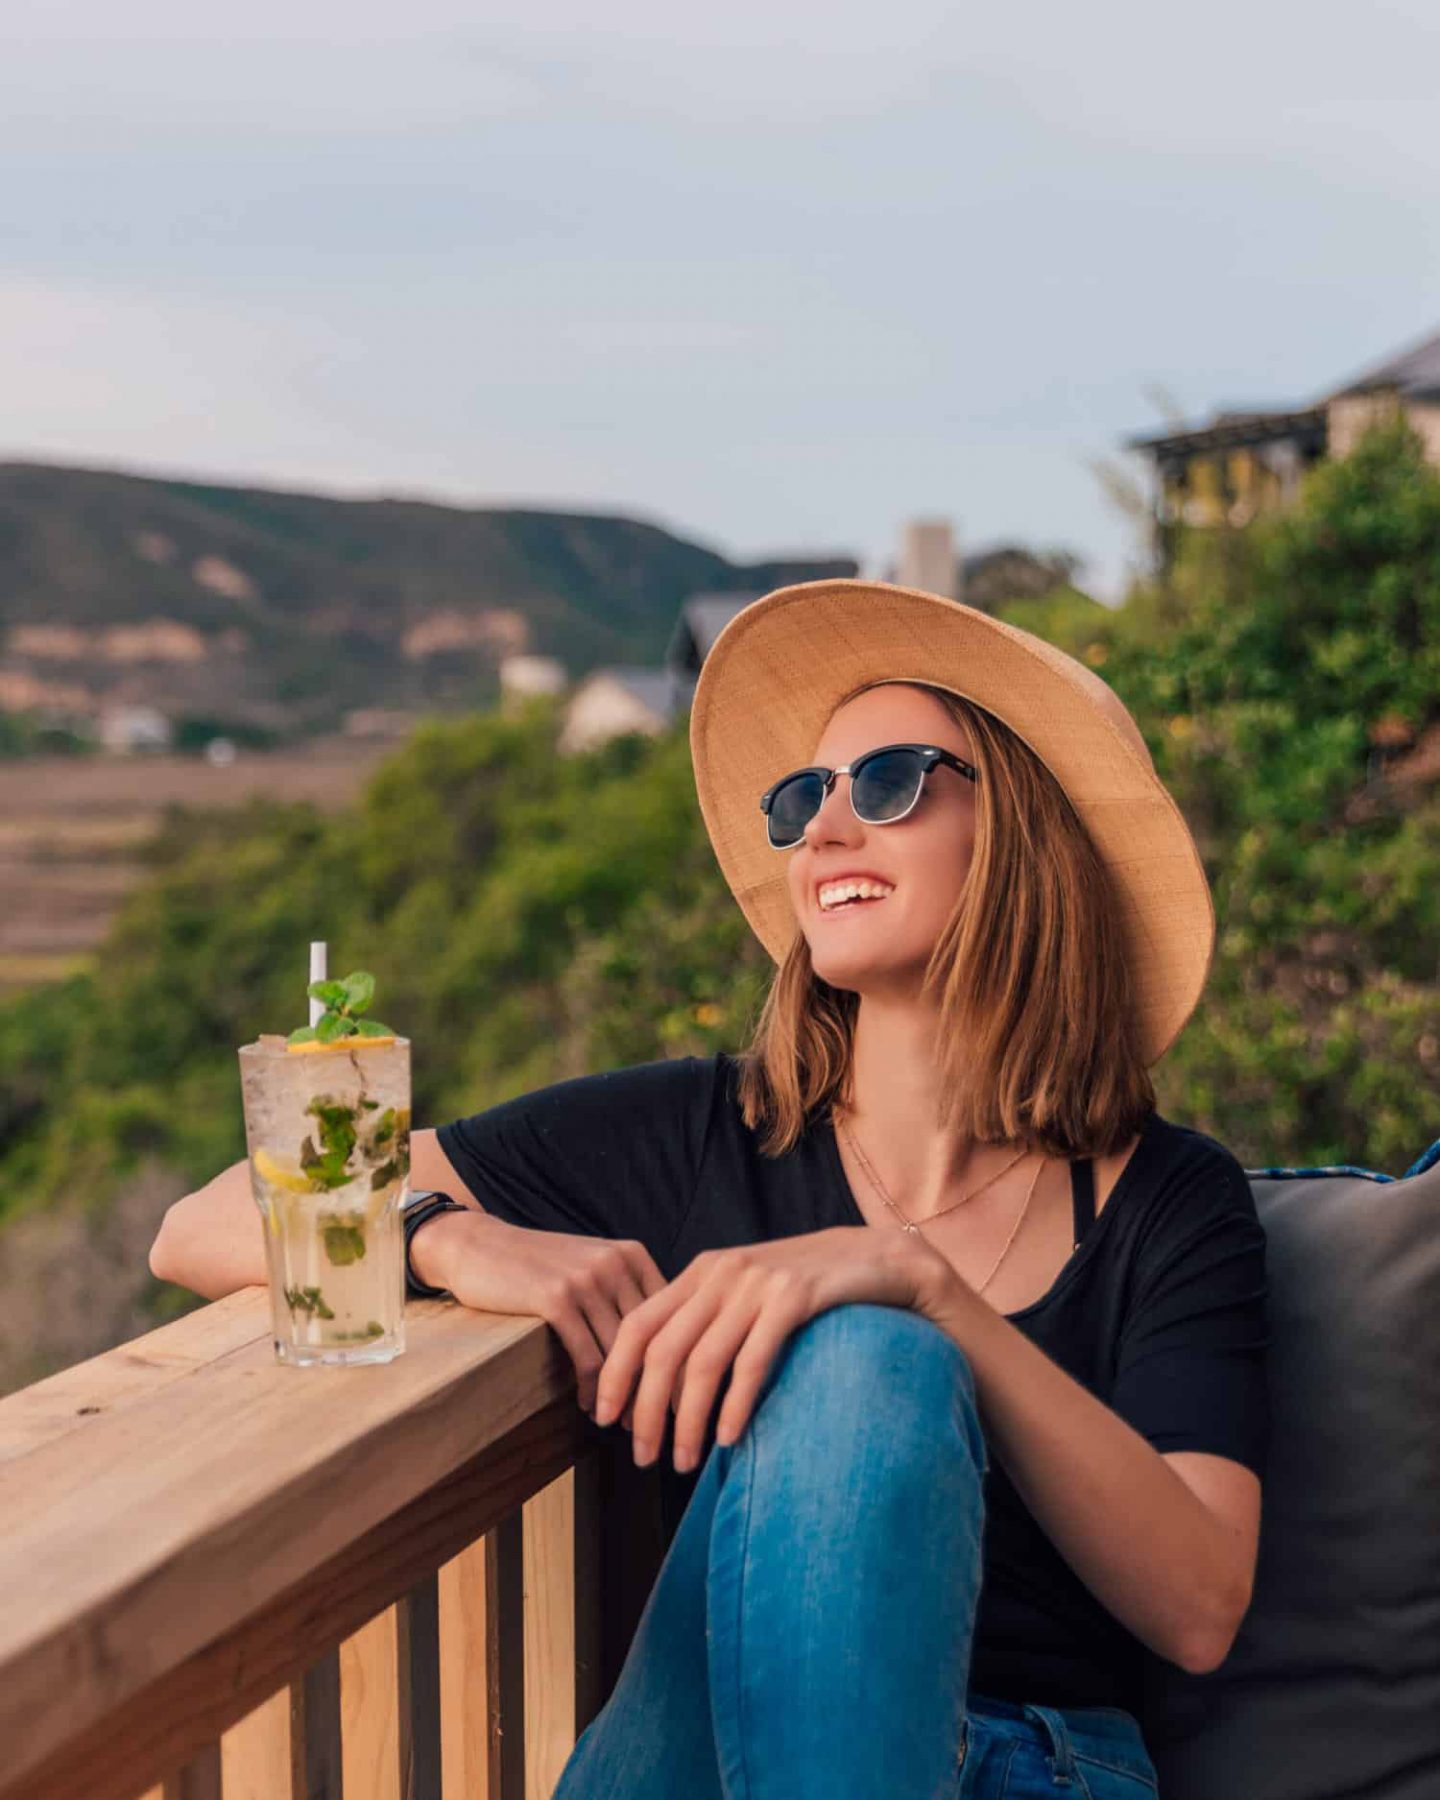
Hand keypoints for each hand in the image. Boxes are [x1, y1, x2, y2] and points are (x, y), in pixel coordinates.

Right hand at [417, 1209, 664, 1427]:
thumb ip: (626, 1292)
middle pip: (654, 1338)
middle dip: (660, 1386)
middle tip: (660, 1423)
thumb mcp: (592, 1264)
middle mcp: (616, 1264)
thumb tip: (665, 1345)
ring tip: (625, 1424)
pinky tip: (590, 1407)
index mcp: (632, 1255)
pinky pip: (588, 1359)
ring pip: (623, 1354)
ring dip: (626, 1396)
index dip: (683, 1359)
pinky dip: (594, 1391)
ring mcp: (586, 1279)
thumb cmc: (537, 1265)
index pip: (674, 1315)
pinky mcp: (556, 1299)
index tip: (685, 1397)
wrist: (480, 1246)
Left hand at [592, 1225, 957, 1471]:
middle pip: (662, 1349)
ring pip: (702, 1362)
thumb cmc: (809, 1288)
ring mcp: (758, 1283)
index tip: (604, 1420)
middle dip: (645, 1410)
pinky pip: (752, 1361)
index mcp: (703, 1270)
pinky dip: (735, 1405)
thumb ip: (708, 1321)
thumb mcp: (748, 1294)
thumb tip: (664, 1385)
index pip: (638, 1324)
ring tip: (683, 1462)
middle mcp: (723, 1272)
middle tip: (641, 1457)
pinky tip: (729, 1439)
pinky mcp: (796, 1296)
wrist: (880, 1257)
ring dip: (687, 1421)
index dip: (615, 1374)